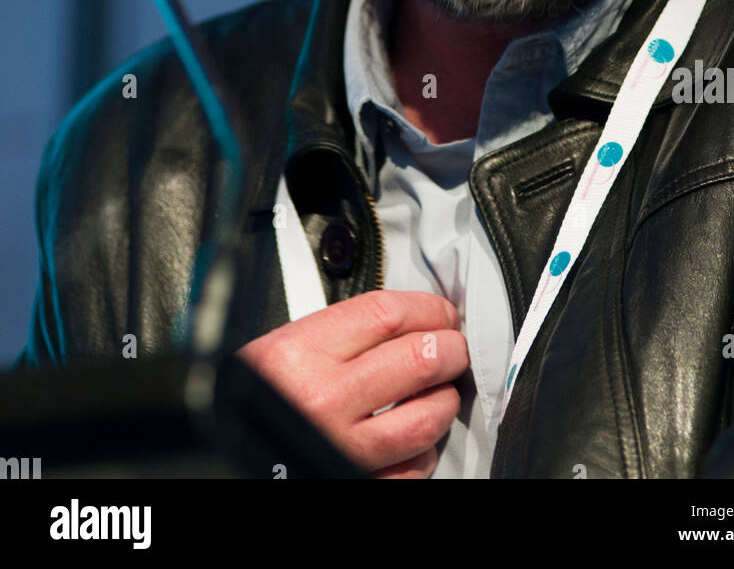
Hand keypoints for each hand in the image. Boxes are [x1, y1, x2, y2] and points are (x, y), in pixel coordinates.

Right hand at [236, 289, 468, 478]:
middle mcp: (321, 400)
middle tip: (454, 347)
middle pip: (418, 358)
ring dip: (445, 400)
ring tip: (443, 390)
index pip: (387, 313)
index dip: (428, 308)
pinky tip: (417, 438)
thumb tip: (402, 318)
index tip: (442, 311)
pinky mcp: (353, 483)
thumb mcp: (277, 350)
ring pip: (425, 418)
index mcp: (298, 354)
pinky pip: (412, 469)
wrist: (222, 452)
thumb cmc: (252, 399)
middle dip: (451, 348)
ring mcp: (340, 448)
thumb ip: (336, 331)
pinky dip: (424, 452)